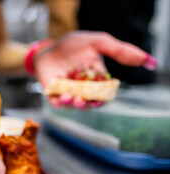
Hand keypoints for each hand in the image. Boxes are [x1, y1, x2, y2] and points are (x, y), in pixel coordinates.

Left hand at [35, 31, 155, 107]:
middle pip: (87, 104)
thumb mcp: (98, 43)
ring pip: (72, 105)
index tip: (97, 101)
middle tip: (81, 101)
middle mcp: (82, 89)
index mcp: (95, 80)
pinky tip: (58, 99)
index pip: (102, 96)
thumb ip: (120, 51)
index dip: (101, 101)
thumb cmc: (74, 44)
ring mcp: (66, 92)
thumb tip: (149, 61)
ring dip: (71, 104)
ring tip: (68, 98)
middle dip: (85, 105)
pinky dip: (57, 103)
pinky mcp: (52, 93)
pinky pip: (55, 102)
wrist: (48, 45)